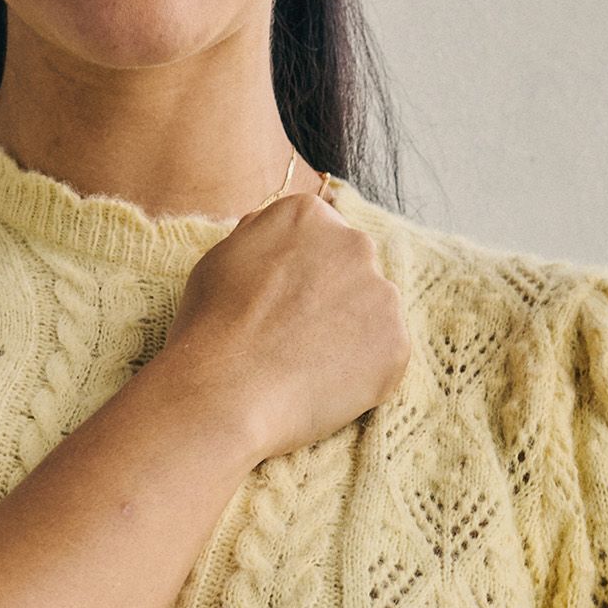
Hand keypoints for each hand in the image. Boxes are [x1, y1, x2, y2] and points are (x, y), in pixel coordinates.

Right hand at [158, 182, 410, 465]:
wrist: (224, 392)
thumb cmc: (211, 327)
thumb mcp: (221, 257)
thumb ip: (260, 237)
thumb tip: (278, 235)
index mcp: (308, 214)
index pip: (321, 239)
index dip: (302, 277)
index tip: (283, 305)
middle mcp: (354, 243)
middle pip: (353, 271)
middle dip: (333, 301)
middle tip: (295, 339)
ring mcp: (381, 293)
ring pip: (373, 314)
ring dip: (351, 335)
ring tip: (306, 366)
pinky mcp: (396, 343)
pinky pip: (385, 357)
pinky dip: (362, 375)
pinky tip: (323, 386)